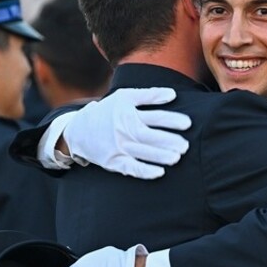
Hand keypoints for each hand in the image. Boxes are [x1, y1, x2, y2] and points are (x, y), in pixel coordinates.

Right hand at [63, 88, 190, 179]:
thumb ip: (149, 95)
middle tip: (185, 145)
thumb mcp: (124, 97)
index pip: (155, 117)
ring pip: (142, 152)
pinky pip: (131, 168)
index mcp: (128, 114)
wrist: (78, 130)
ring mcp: (118, 147)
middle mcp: (124, 131)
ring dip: (160, 156)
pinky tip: (159, 172)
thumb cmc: (107, 111)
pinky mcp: (113, 162)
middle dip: (169, 141)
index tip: (188, 123)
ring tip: (177, 157)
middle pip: (150, 136)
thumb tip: (172, 94)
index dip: (172, 120)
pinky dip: (144, 171)